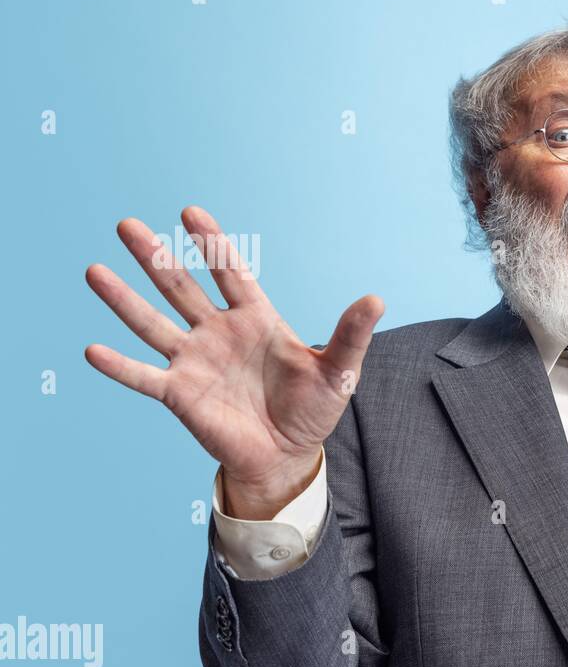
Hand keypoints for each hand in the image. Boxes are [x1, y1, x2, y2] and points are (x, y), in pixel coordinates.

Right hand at [84, 206, 384, 512]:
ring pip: (152, 324)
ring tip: (94, 270)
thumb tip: (376, 299)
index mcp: (255, 319)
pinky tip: (92, 350)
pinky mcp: (180, 394)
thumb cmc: (312, 409)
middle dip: (155, 257)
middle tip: (126, 226)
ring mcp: (195, 361)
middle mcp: (218, 333)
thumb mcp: (339, 372)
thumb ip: (350, 335)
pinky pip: (144, 377)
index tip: (190, 212)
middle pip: (181, 287)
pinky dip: (119, 367)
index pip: (230, 272)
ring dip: (124, 300)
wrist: (288, 455)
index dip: (212, 243)